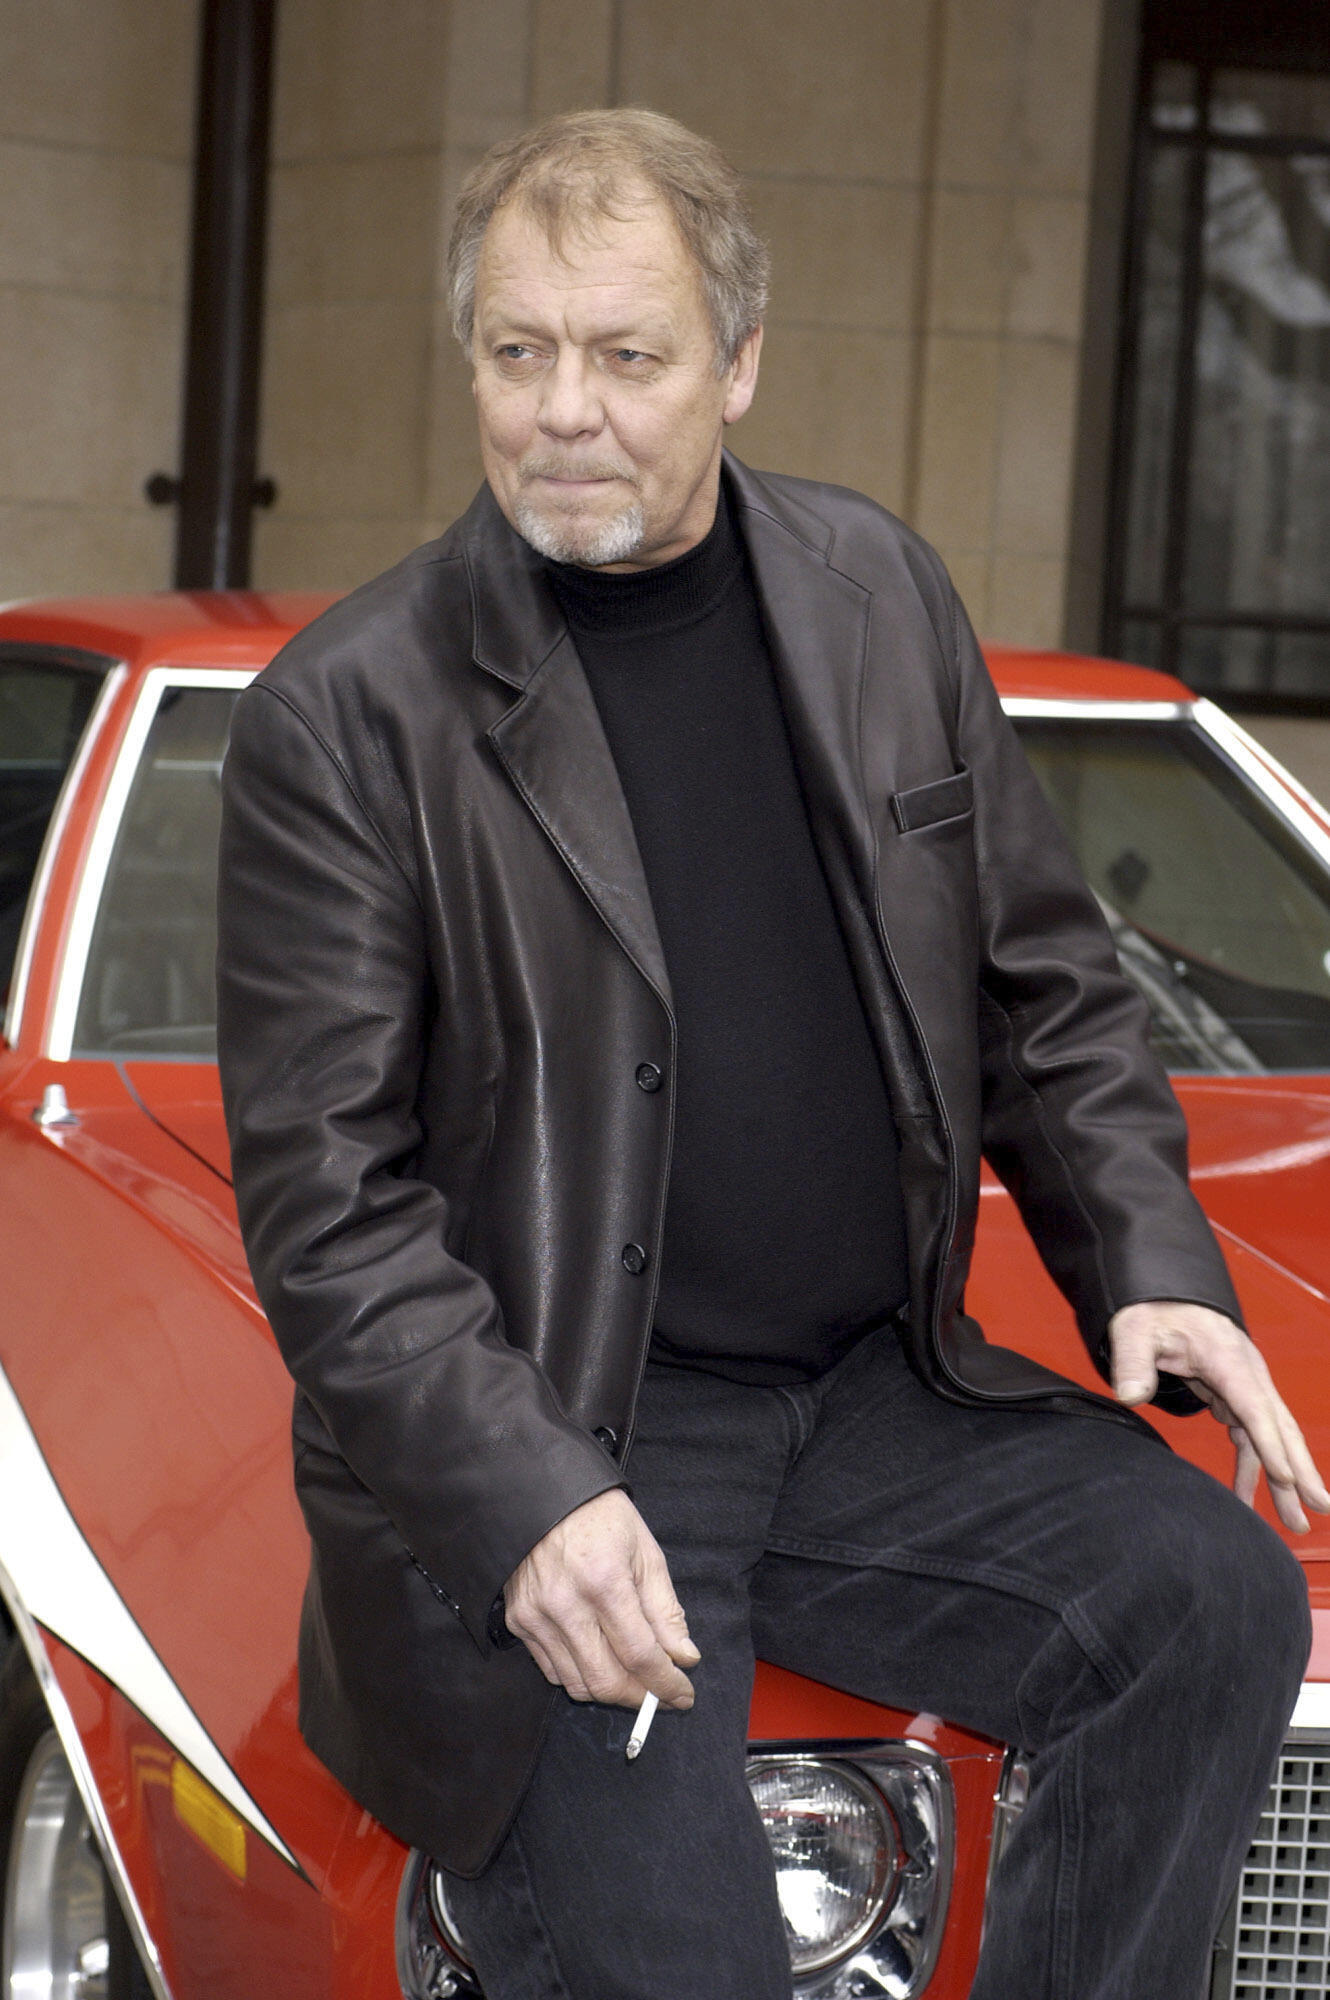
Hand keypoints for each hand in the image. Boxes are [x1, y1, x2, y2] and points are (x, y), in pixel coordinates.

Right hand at [502, 1488, 699, 1708]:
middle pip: (607, 1680)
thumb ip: (665, 1610)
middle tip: (661, 1695)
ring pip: (578, 1684)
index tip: (683, 1694)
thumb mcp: (645, 1552)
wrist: (542, 1494)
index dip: (666, 1683)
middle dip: (641, 1697)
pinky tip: (599, 1659)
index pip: (640, 1654)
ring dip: (612, 1691)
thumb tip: (684, 1657)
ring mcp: (537, 1615)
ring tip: (633, 1678)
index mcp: (604, 1580)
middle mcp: (565, 1603)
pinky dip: (581, 1676)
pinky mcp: (518, 1621)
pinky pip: (553, 1670)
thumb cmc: (600, 1518)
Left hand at [1109, 1300, 1329, 1533]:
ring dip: (1285, 1478)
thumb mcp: (1134, 1329)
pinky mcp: (1235, 1394)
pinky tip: (1249, 1499)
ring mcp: (1245, 1385)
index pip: (1253, 1405)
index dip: (1270, 1443)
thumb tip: (1129, 1396)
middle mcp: (1246, 1372)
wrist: (1164, 1295)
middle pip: (1278, 1425)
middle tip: (1318, 1507)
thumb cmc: (1153, 1310)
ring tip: (1296, 1522)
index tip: (1287, 1478)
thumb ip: (1132, 1361)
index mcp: (1227, 1357)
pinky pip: (1250, 1436)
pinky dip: (1254, 1467)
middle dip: (1300, 1469)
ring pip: (1272, 1436)